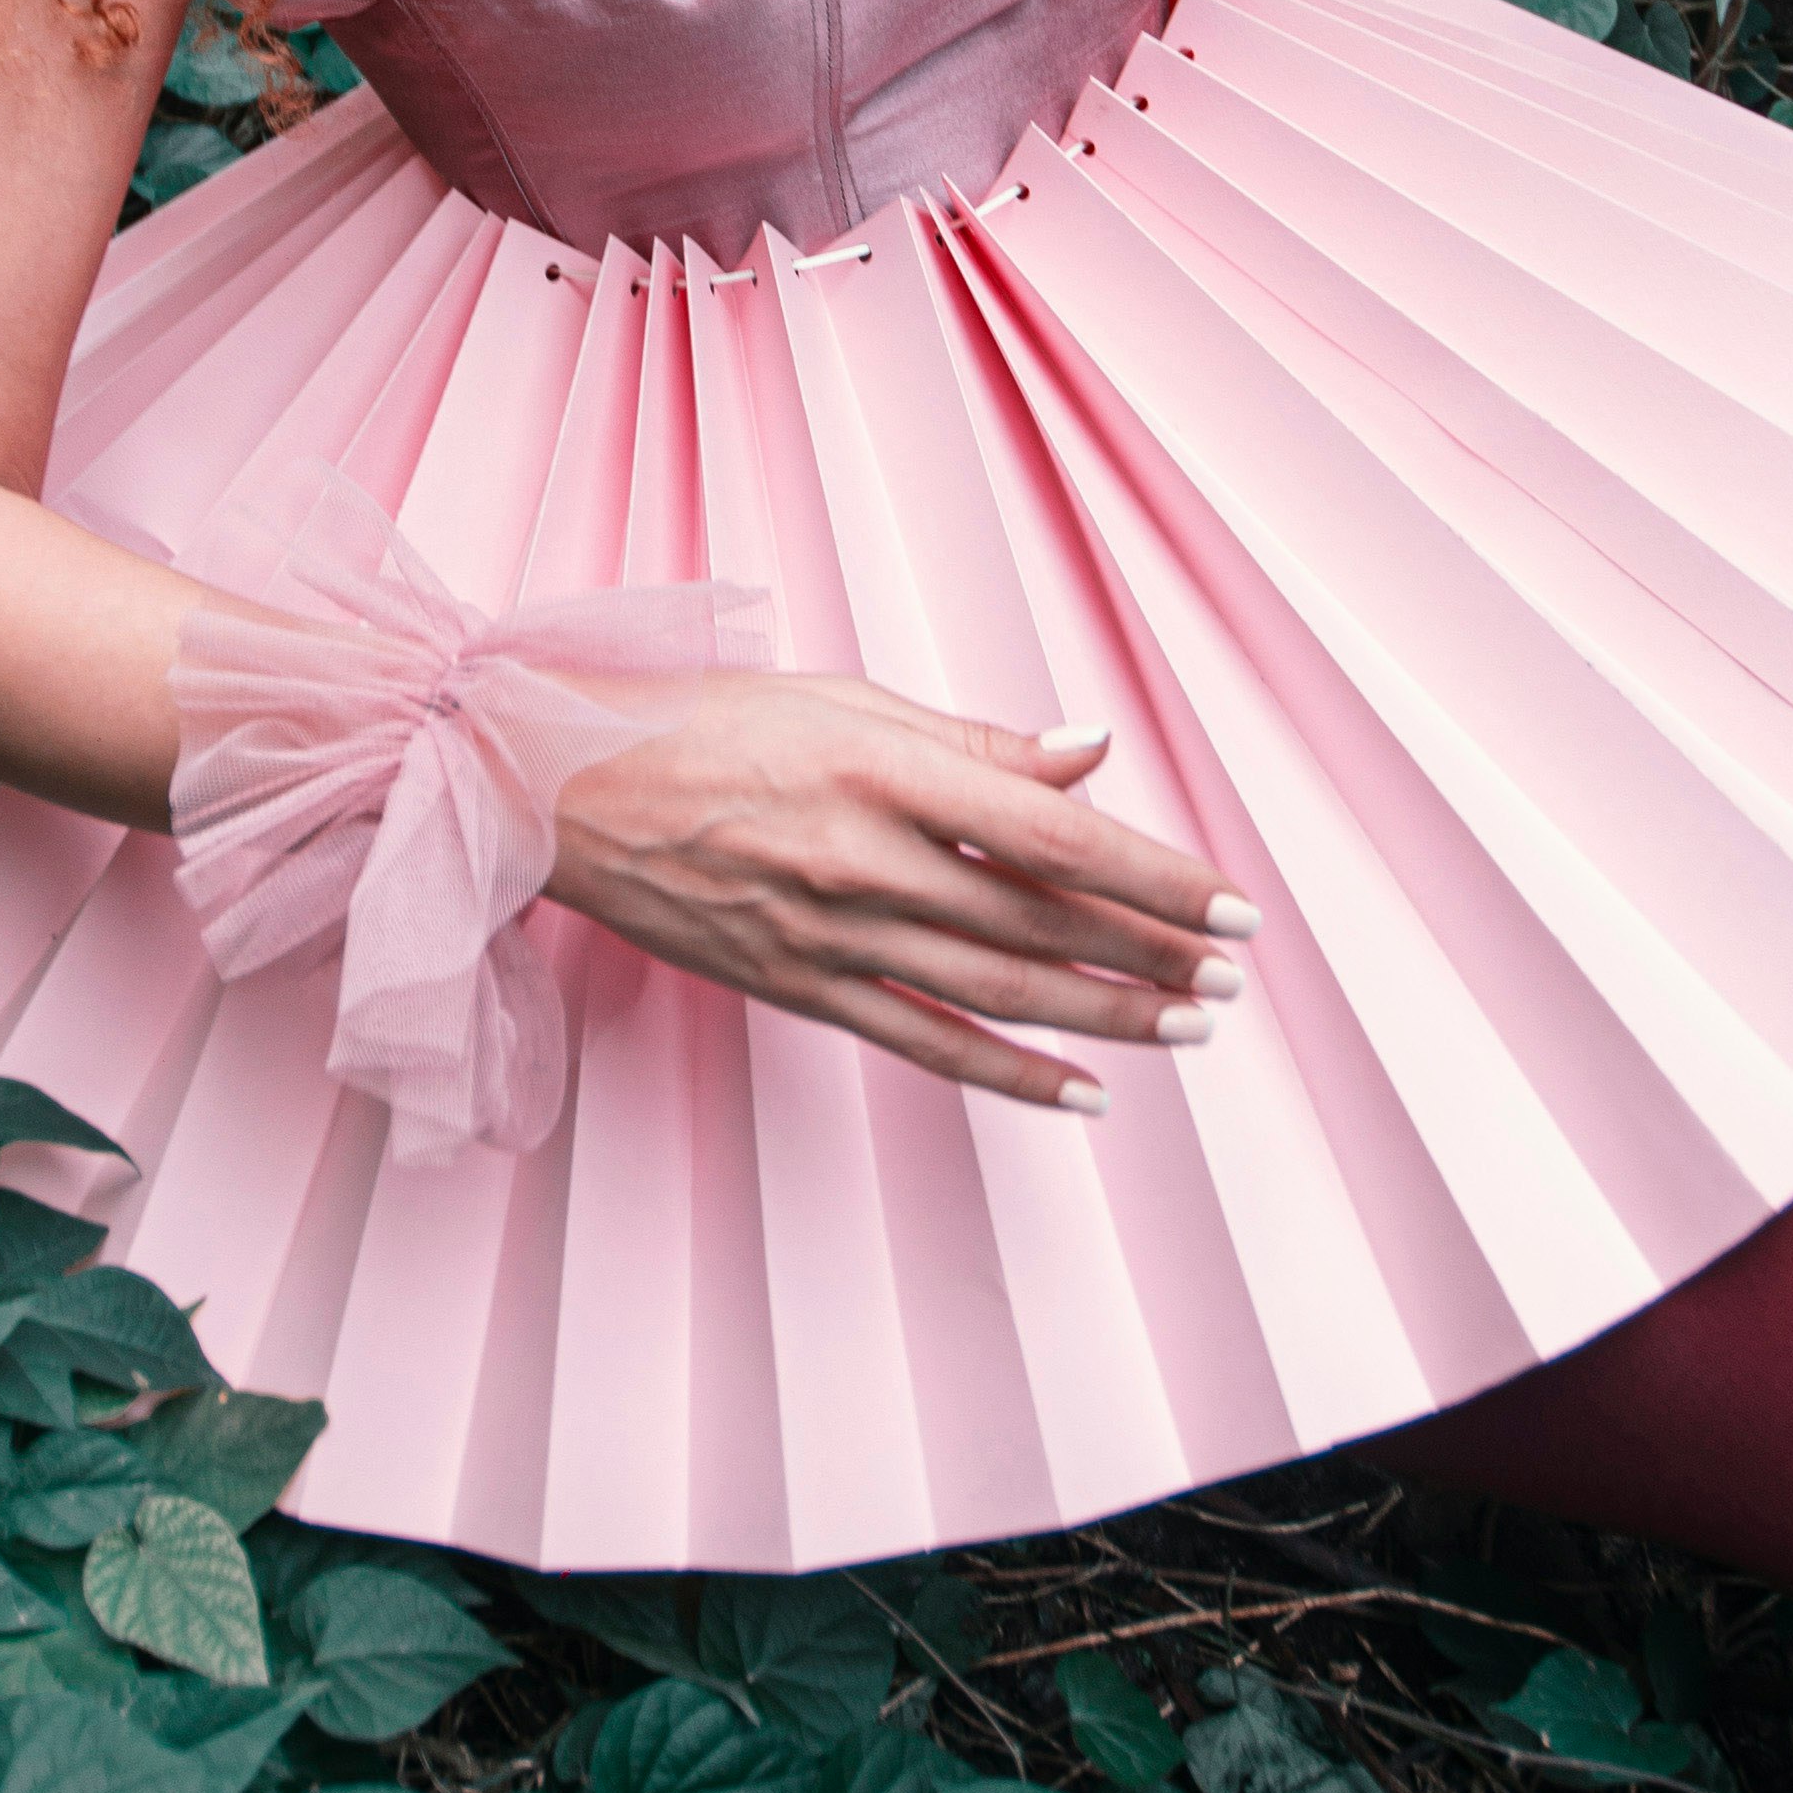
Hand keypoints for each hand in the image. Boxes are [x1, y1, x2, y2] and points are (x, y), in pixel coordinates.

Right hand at [546, 670, 1247, 1110]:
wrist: (560, 786)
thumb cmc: (704, 718)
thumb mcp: (844, 697)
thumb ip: (975, 738)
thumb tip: (1093, 751)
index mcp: (887, 768)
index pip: (1057, 835)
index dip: (1156, 876)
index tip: (1233, 905)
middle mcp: (867, 858)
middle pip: (1043, 923)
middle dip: (1153, 955)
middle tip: (1232, 976)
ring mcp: (831, 933)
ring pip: (999, 990)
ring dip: (1107, 1016)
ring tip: (1189, 1026)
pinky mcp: (798, 987)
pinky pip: (923, 1042)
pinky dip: (1009, 1074)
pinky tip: (1084, 1094)